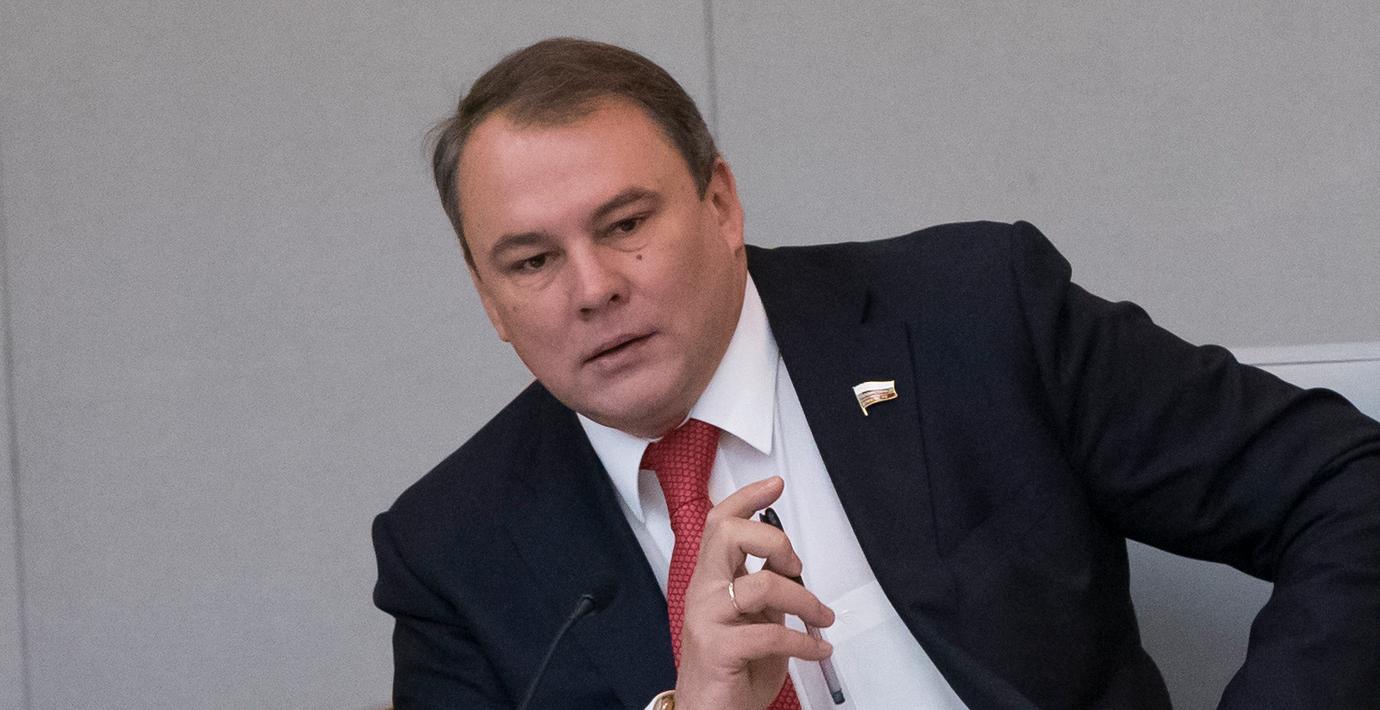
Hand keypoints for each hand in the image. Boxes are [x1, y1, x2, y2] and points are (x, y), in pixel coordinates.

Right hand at [673, 476, 834, 709]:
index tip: (774, 484)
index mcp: (711, 579)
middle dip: (774, 541)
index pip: (719, 524)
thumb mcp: (754, 620)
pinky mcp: (718, 648)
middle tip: (795, 566)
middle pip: (728, 534)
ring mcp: (707, 618)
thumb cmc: (732, 668)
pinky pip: (771, 634)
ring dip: (805, 601)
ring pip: (761, 584)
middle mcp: (703, 592)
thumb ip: (766, 589)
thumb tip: (789, 564)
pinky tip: (818, 650)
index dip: (746, 498)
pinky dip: (805, 643)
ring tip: (822, 619)